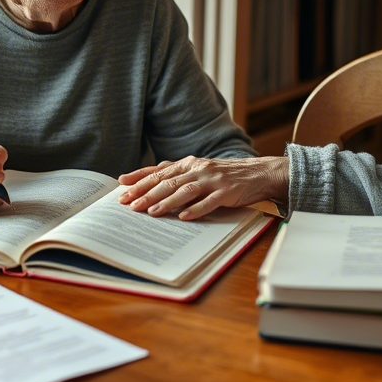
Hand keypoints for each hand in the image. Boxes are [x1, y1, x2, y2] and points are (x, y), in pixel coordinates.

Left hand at [117, 156, 288, 219]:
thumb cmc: (224, 175)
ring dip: (166, 202)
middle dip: (147, 193)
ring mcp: (213, 179)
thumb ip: (177, 176)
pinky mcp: (227, 191)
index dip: (140, 178)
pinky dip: (196, 209)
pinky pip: (209, 202)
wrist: (258, 173)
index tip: (122, 187)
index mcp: (189, 163)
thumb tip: (148, 183)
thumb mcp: (199, 170)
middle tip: (130, 204)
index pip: (159, 171)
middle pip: (168, 181)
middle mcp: (198, 168)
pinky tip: (184, 217)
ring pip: (185, 191)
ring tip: (151, 213)